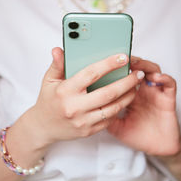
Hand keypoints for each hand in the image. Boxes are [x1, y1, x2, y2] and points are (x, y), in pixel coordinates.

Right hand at [30, 48, 144, 145]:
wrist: (43, 127)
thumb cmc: (48, 100)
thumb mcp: (49, 80)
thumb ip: (57, 65)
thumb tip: (58, 50)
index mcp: (66, 91)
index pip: (91, 74)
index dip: (109, 64)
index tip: (123, 57)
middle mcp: (75, 107)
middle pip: (108, 92)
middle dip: (126, 81)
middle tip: (137, 73)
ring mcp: (82, 121)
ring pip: (112, 108)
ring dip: (128, 96)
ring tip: (135, 85)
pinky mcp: (88, 131)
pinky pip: (109, 119)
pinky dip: (119, 108)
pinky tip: (124, 99)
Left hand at [108, 58, 179, 155]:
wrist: (157, 148)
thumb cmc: (137, 136)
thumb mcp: (116, 126)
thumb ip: (105, 116)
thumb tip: (88, 107)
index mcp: (130, 94)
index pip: (123, 76)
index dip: (117, 68)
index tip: (107, 63)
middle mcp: (142, 90)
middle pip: (138, 68)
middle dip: (130, 62)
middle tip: (122, 58)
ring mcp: (155, 92)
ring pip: (153, 70)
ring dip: (145, 65)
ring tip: (136, 65)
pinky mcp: (168, 98)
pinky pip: (169, 84)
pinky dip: (164, 78)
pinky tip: (155, 78)